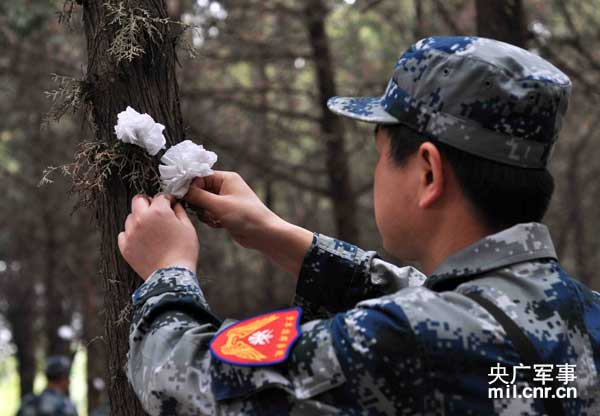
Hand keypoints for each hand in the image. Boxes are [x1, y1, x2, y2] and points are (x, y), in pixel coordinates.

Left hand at [118, 194, 198, 279]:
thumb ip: (180, 211)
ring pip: (130, 217)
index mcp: (158, 211)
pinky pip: (124, 234)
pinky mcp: (125, 246)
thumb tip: (175, 205)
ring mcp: (131, 233)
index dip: (168, 199)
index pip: (160, 197)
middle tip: (157, 211)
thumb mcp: (188, 228)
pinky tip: (143, 240)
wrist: (171, 275)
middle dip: (148, 202)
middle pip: (138, 200)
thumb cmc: (183, 252)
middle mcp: (141, 218)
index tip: (171, 204)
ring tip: (151, 230)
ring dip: (139, 219)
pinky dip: (132, 234)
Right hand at [184, 171, 312, 275]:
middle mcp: (225, 187)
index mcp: (226, 178)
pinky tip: (219, 225)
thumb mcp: (218, 205)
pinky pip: (209, 213)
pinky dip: (210, 219)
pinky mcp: (225, 213)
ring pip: (203, 204)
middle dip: (199, 203)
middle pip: (200, 191)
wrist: (263, 234)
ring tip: (214, 219)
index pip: (200, 177)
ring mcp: (225, 200)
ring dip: (204, 213)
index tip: (183, 197)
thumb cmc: (245, 215)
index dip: (191, 187)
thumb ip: (198, 196)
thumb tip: (181, 190)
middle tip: (202, 211)